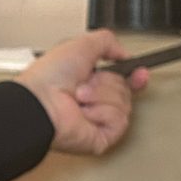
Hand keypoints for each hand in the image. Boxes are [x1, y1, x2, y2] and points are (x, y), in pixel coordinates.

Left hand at [15, 30, 147, 156]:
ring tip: (80, 98)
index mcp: (88, 81)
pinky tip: (85, 113)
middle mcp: (93, 102)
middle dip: (107, 82)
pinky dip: (102, 112)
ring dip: (101, 96)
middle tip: (86, 83)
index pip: (122, 82)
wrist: (40, 102)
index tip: (140, 72)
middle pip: (125, 90)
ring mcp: (97, 121)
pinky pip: (119, 120)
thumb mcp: (81, 45)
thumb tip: (124, 53)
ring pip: (124, 104)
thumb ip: (107, 42)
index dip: (134, 77)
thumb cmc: (49, 77)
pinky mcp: (102, 137)